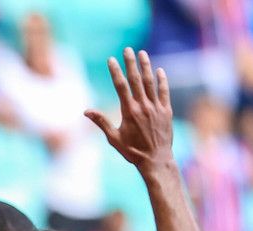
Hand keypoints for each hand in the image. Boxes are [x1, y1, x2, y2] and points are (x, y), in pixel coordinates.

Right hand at [86, 49, 175, 174]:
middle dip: (131, 63)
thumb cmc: (132, 151)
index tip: (112, 59)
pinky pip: (164, 92)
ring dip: (146, 66)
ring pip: (151, 82)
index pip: (121, 86)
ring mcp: (156, 107)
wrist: (156, 160)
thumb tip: (86, 111)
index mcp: (129, 111)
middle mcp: (143, 106)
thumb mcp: (114, 139)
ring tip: (142, 53)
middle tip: (127, 49)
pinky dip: (162, 80)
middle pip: (136, 79)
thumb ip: (101, 122)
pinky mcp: (166, 111)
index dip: (116, 71)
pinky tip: (159, 70)